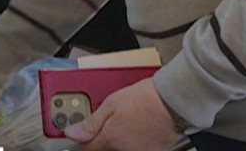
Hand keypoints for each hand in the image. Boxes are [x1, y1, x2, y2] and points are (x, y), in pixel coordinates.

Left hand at [63, 78, 181, 150]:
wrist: (173, 100)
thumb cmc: (146, 98)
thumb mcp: (111, 103)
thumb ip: (90, 122)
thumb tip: (72, 133)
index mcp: (111, 139)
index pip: (86, 149)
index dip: (83, 141)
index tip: (83, 135)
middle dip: (103, 140)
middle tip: (111, 124)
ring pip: (121, 150)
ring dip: (119, 142)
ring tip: (128, 124)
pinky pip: (137, 149)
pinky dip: (135, 143)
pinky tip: (139, 129)